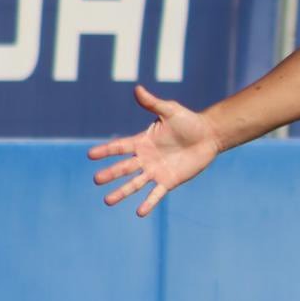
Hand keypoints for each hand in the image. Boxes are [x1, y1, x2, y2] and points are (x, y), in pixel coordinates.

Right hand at [88, 85, 219, 216]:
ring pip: (135, 183)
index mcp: (143, 142)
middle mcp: (146, 158)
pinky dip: (148, 203)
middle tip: (96, 179)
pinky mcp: (169, 181)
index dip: (106, 151)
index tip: (90, 155)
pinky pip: (156, 194)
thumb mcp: (170, 110)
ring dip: (122, 192)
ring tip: (108, 201)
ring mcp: (156, 171)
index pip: (120, 147)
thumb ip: (152, 104)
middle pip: (124, 168)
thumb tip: (137, 88)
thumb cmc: (189, 121)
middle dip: (111, 174)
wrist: (209, 135)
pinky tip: (139, 212)